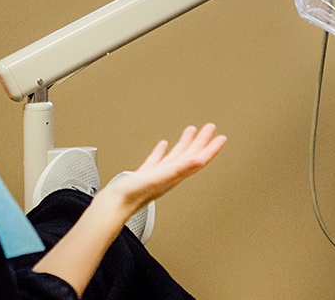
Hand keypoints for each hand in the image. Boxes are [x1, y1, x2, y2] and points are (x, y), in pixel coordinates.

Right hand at [101, 123, 226, 212]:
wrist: (113, 206)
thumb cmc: (134, 195)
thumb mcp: (160, 177)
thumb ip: (181, 168)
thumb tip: (200, 160)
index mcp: (175, 175)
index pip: (199, 159)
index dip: (211, 148)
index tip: (222, 137)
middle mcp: (169, 176)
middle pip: (190, 156)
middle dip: (201, 141)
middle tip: (210, 128)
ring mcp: (157, 176)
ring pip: (175, 157)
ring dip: (184, 144)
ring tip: (191, 131)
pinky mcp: (144, 177)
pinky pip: (157, 161)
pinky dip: (161, 152)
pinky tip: (162, 146)